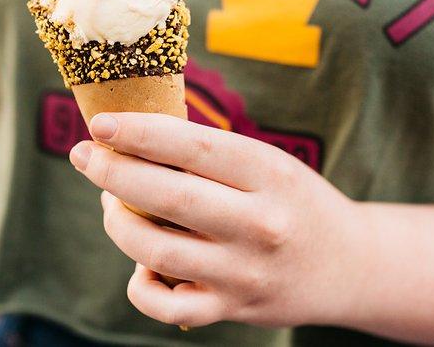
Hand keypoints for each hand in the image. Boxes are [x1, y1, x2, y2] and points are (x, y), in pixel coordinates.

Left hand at [69, 112, 371, 328]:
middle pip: (167, 198)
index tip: (100, 124)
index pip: (192, 147)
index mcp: (269, 174)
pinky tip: (142, 263)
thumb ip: (207, 156)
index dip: (139, 133)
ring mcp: (245, 273)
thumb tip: (127, 137)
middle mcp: (259, 224)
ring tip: (111, 203)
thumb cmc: (292, 202)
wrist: (350, 266)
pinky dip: (139, 283)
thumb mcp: (267, 163)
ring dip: (117, 223)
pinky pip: (165, 304)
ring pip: (155, 251)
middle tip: (84, 156)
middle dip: (112, 172)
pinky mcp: (233, 309)